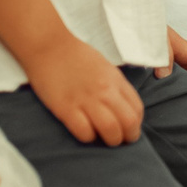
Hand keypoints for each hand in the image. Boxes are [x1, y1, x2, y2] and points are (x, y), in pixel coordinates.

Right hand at [25, 37, 144, 145]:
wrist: (48, 46)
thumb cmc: (76, 56)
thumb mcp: (105, 68)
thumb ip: (115, 87)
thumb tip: (122, 109)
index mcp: (116, 80)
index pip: (137, 109)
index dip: (136, 124)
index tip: (129, 128)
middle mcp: (105, 91)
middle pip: (129, 123)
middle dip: (128, 137)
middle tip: (120, 140)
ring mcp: (86, 100)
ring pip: (110, 131)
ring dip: (111, 141)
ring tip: (104, 140)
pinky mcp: (66, 109)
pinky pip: (84, 132)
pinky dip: (88, 138)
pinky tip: (85, 132)